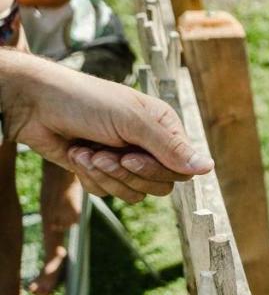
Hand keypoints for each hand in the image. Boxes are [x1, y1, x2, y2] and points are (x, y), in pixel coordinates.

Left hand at [1, 51, 212, 201]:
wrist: (34, 104)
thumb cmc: (84, 101)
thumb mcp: (132, 120)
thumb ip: (171, 147)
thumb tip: (208, 168)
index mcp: (164, 128)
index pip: (181, 168)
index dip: (156, 170)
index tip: (129, 157)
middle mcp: (148, 146)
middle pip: (160, 185)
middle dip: (126, 174)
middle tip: (103, 154)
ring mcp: (125, 161)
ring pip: (134, 193)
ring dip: (104, 175)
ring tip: (85, 151)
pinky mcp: (102, 172)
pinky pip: (108, 193)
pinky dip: (89, 177)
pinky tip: (76, 154)